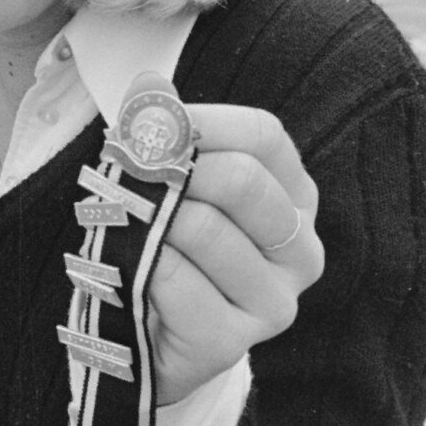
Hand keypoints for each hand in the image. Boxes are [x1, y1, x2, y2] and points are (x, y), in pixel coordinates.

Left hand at [147, 105, 324, 404]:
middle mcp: (301, 250)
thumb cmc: (165, 250)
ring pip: (204, 229)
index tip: (148, 128)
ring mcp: (274, 300)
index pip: (264, 136)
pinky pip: (174, 278)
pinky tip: (130, 269)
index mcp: (295, 199)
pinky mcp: (233, 340)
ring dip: (149, 220)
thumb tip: (149, 84)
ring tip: (123, 224)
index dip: (202, 122)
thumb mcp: (170, 186)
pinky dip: (139, 264)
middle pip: (243, 180)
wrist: (146, 340)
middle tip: (126, 176)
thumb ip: (162, 132)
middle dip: (174, 172)